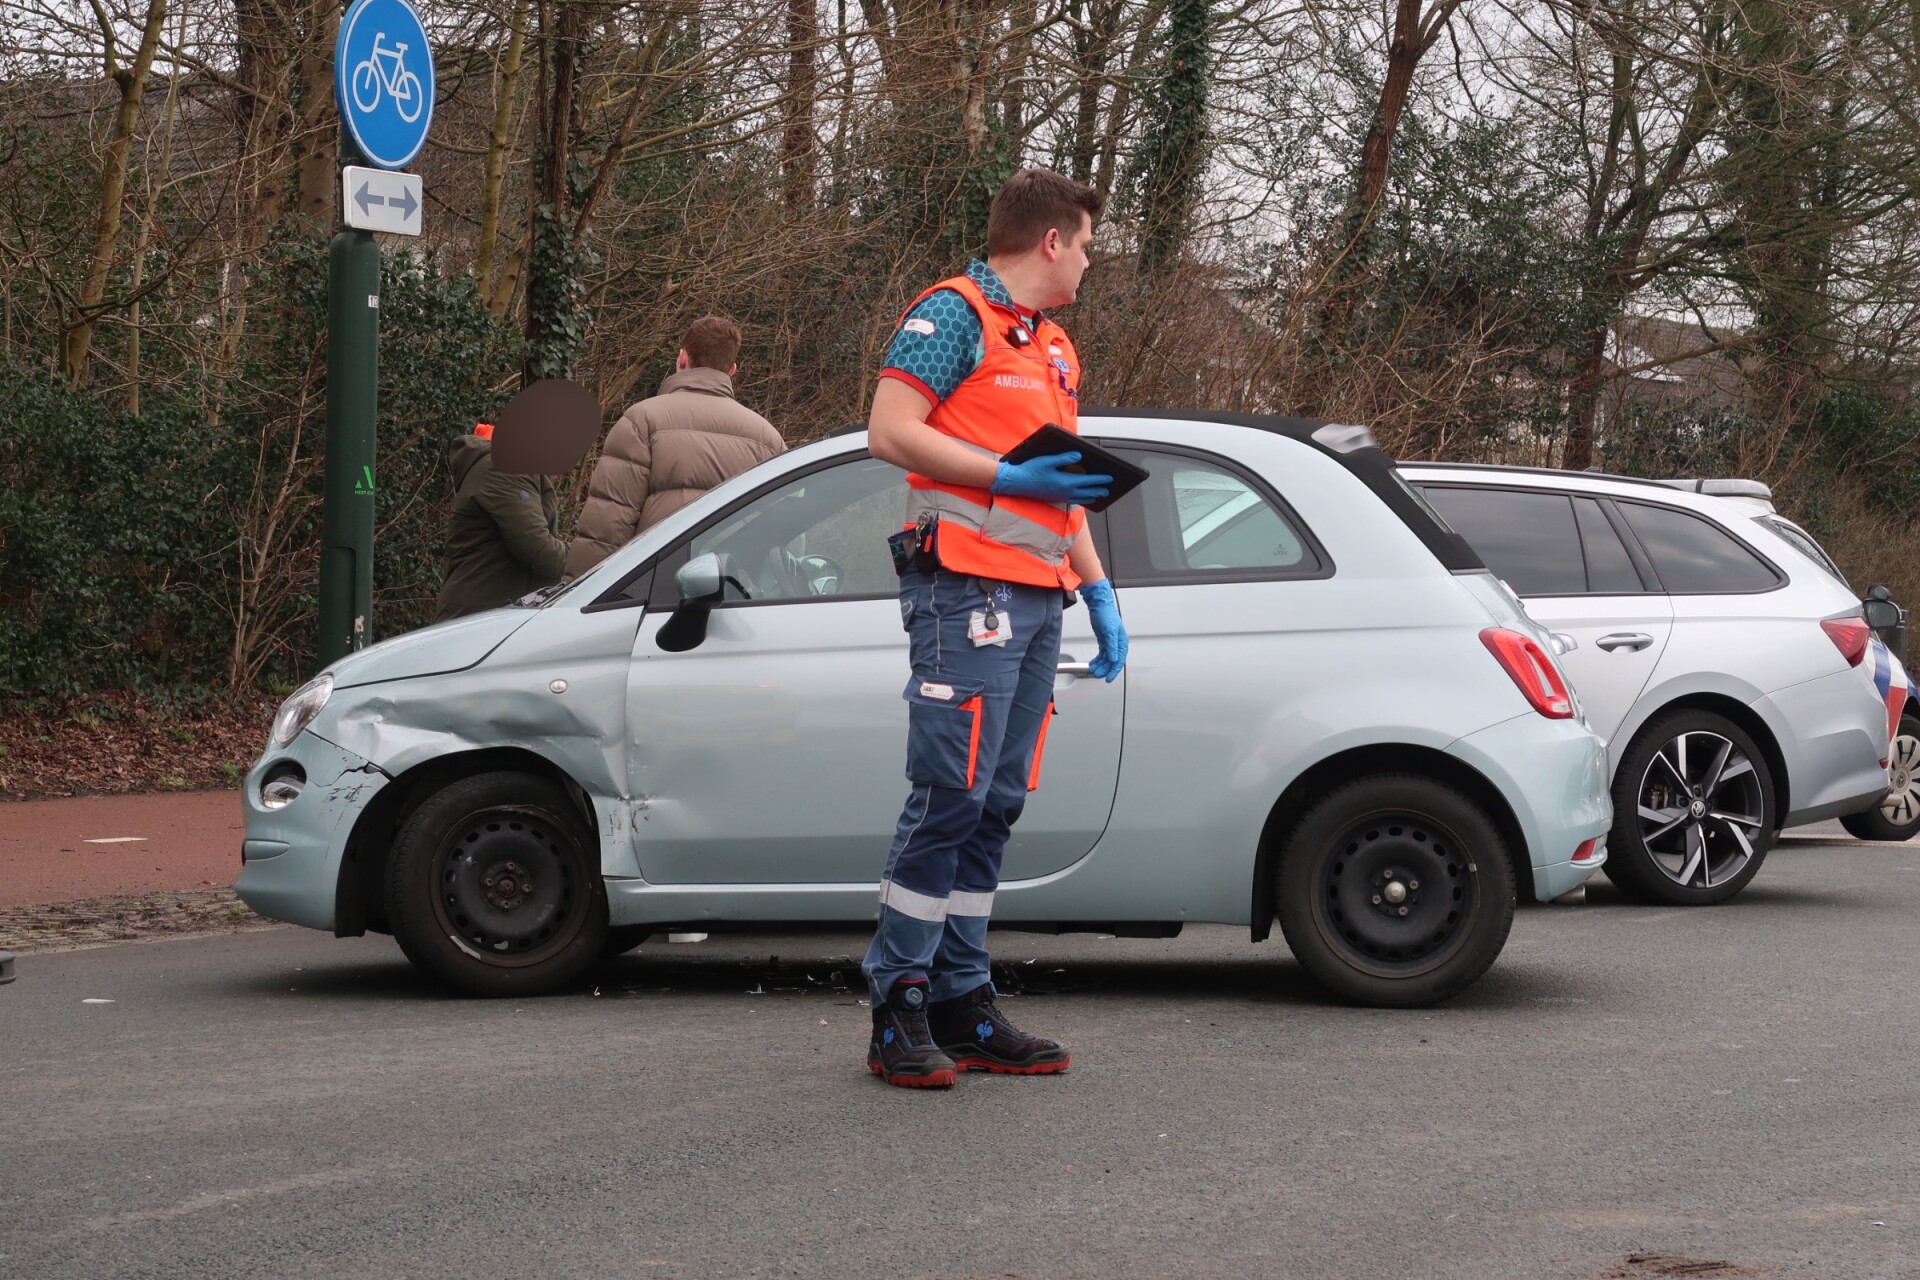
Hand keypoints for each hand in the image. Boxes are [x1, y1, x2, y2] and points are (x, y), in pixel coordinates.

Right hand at [992, 452, 1110, 505]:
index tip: (1109, 478)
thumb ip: (1064, 458)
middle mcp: (1064, 492)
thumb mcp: (1048, 460)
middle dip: (1098, 490)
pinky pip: (1072, 500)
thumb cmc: (1030, 470)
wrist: (1016, 482)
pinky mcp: (1054, 498)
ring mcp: (1059, 496)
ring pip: (1080, 498)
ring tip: (1098, 495)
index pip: (1087, 481)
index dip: (1100, 479)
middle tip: (1108, 489)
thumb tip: (1079, 456)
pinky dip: (1080, 499)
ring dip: (1091, 496)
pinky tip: (1081, 497)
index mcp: (1065, 482)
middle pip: (1086, 492)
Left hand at [1079, 578, 1127, 681]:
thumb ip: (1112, 646)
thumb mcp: (1109, 631)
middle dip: (1105, 669)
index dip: (1114, 671)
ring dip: (1100, 665)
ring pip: (1106, 658)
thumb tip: (1113, 659)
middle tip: (1097, 674)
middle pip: (1112, 661)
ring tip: (1093, 670)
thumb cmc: (1106, 615)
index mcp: (1121, 642)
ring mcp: (1110, 642)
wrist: (1099, 605)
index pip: (1119, 660)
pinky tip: (1093, 663)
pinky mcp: (1104, 640)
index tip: (1108, 678)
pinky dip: (1098, 660)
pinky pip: (1102, 654)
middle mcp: (1117, 643)